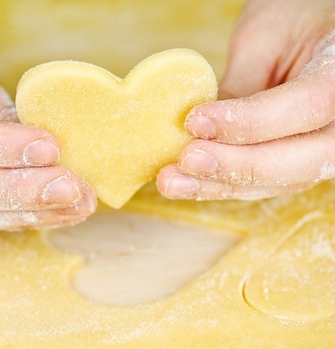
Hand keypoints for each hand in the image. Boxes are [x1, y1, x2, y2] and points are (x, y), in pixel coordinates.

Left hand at [157, 0, 334, 199]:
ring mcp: (329, 147)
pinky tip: (187, 182)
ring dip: (221, 185)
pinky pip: (268, 182)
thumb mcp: (264, 39)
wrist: (315, 30)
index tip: (196, 122)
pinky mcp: (302, 160)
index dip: (250, 121)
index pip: (308, 106)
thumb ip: (239, 86)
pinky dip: (225, 185)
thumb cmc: (293, 19)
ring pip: (281, 180)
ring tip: (173, 181)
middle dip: (235, 166)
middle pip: (299, 161)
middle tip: (185, 160)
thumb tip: (197, 131)